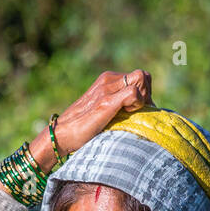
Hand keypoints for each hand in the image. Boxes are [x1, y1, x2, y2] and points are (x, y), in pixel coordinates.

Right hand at [29, 70, 153, 172]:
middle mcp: (108, 79)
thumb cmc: (85, 128)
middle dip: (147, 95)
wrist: (62, 134)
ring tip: (131, 114)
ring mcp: (106, 88)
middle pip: (143, 76)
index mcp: (108, 79)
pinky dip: (136, 105)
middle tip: (137, 113)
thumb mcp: (105, 110)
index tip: (138, 111)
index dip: (145, 94)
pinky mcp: (106, 101)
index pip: (140, 77)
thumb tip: (145, 111)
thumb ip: (120, 104)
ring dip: (142, 99)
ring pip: (141, 79)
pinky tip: (126, 116)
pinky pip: (133, 93)